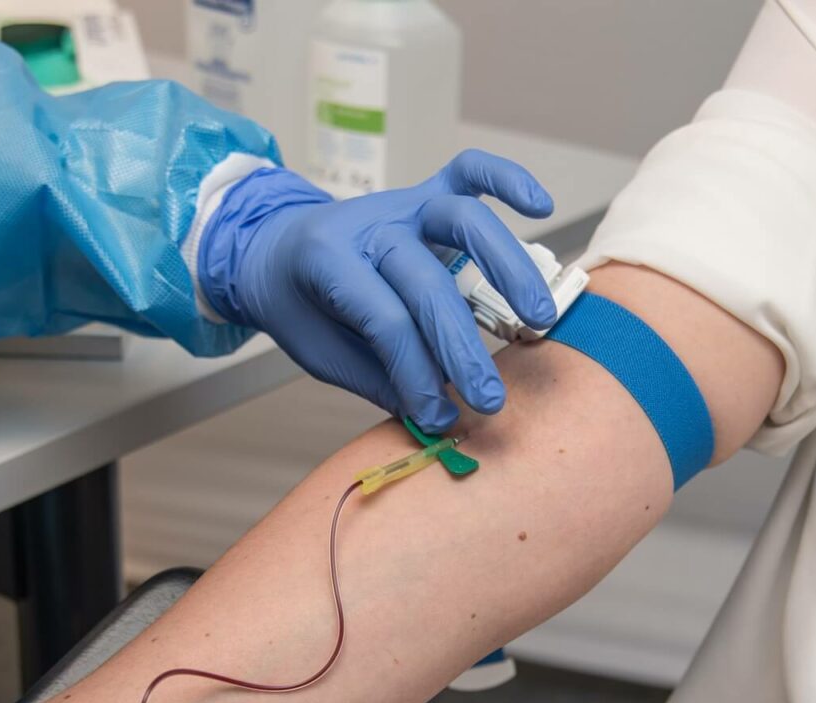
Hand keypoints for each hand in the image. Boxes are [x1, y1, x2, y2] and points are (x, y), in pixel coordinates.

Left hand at [199, 150, 558, 433]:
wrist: (275, 249)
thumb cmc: (301, 305)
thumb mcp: (321, 352)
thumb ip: (378, 378)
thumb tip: (436, 414)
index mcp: (327, 261)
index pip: (385, 321)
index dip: (415, 374)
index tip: (438, 416)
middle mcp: (369, 225)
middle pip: (427, 283)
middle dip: (461, 348)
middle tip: (489, 399)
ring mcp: (402, 204)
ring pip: (463, 220)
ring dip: (507, 268)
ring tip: (538, 319)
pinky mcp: (427, 194)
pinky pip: (470, 173)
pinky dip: (506, 180)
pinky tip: (540, 206)